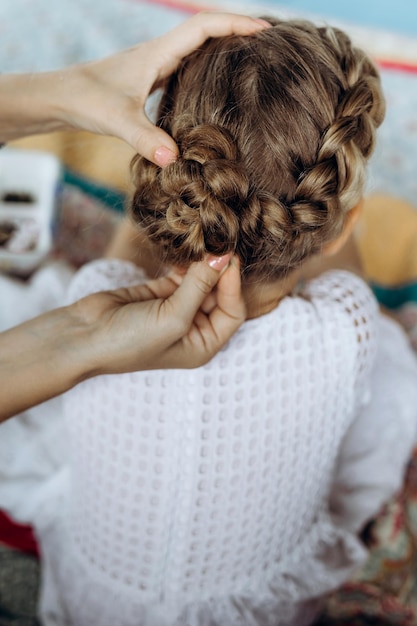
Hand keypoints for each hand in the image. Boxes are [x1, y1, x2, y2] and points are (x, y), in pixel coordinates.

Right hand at [0, 255, 244, 420]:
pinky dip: (186, 263)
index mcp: (203, 345)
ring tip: (205, 241)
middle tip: (219, 242)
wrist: (83, 336)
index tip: (229, 257)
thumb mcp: (173, 317)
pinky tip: (187, 251)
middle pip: (219, 294)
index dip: (233, 285)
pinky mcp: (159, 293)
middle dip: (219, 271)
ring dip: (203, 264)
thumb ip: (200, 286)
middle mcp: (193, 329)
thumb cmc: (130, 340)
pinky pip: (182, 275)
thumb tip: (224, 256)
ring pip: (201, 282)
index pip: (232, 311)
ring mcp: (177, 310)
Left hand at [60, 12, 268, 164]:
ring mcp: (156, 65)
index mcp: (157, 52)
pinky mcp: (151, 78)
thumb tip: (174, 160)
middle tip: (268, 41)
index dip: (235, 23)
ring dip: (224, 46)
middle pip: (207, 30)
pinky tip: (217, 84)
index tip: (264, 30)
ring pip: (197, 47)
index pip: (203, 27)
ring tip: (252, 58)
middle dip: (238, 30)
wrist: (61, 97)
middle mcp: (160, 53)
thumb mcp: (117, 120)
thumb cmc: (86, 100)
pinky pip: (187, 64)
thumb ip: (145, 139)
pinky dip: (208, 66)